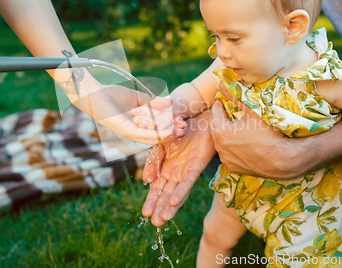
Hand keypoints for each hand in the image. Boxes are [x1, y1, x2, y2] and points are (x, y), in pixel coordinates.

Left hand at [76, 85, 184, 144]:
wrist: (95, 94)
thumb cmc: (112, 94)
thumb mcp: (138, 98)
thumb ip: (153, 102)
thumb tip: (169, 103)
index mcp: (137, 124)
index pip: (156, 127)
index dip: (170, 125)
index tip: (182, 121)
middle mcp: (133, 131)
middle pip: (156, 134)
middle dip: (171, 131)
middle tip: (184, 128)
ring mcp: (129, 132)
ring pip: (151, 136)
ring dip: (166, 135)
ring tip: (178, 132)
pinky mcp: (124, 131)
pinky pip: (142, 134)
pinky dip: (155, 134)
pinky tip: (166, 132)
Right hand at [142, 111, 215, 225]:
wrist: (195, 116)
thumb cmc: (177, 129)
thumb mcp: (159, 145)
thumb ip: (152, 162)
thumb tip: (145, 182)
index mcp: (164, 169)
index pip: (156, 190)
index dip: (151, 201)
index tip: (145, 214)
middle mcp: (175, 173)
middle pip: (166, 195)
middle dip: (160, 209)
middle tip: (155, 224)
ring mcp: (186, 171)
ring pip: (177, 192)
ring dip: (171, 206)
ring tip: (163, 219)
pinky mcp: (197, 166)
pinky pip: (188, 182)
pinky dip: (181, 192)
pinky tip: (174, 203)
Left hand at [209, 82, 302, 178]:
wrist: (284, 159)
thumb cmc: (270, 133)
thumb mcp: (252, 111)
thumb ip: (235, 97)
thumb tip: (222, 84)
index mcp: (221, 132)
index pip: (215, 113)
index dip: (220, 105)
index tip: (224, 101)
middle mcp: (220, 148)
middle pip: (215, 128)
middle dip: (221, 119)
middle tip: (228, 112)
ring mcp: (226, 159)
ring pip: (220, 142)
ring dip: (225, 134)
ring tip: (236, 127)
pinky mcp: (232, 168)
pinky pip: (227, 154)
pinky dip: (231, 148)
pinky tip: (241, 143)